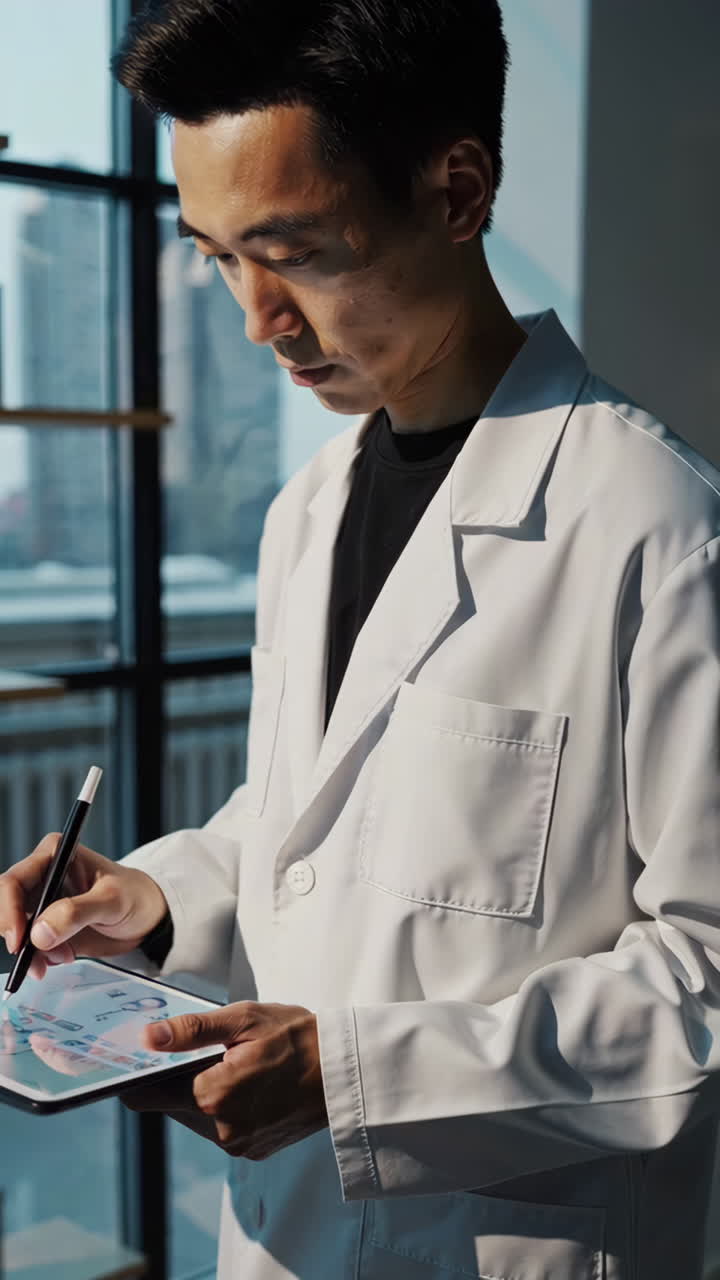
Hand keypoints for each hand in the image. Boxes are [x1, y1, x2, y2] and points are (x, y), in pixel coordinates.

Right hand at [0, 835, 168, 979]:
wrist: (146, 916)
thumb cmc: (134, 895)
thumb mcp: (112, 901)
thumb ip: (76, 913)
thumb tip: (39, 933)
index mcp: (54, 854)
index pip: (14, 881)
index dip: (9, 911)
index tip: (20, 941)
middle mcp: (42, 875)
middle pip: (6, 906)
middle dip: (16, 936)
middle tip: (34, 961)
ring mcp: (41, 902)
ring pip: (15, 930)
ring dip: (30, 952)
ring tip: (63, 957)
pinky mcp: (45, 926)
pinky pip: (28, 946)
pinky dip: (38, 958)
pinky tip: (64, 957)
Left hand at [122, 1001, 328, 1158]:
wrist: (345, 1072)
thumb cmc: (297, 1037)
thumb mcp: (244, 1019)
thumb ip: (191, 1031)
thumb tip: (148, 1038)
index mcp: (212, 1095)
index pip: (147, 1096)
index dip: (137, 1076)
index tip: (138, 1059)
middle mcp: (220, 1129)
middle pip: (171, 1105)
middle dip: (178, 1079)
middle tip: (199, 1049)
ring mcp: (237, 1145)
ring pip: (195, 1118)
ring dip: (202, 1093)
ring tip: (231, 1063)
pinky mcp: (252, 1152)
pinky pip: (220, 1129)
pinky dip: (224, 1108)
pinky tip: (247, 1084)